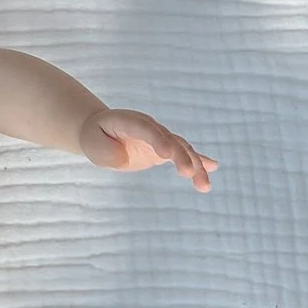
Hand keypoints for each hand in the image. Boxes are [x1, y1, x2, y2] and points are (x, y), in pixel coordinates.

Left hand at [78, 108, 218, 191]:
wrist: (101, 130)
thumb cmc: (96, 138)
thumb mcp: (94, 146)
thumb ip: (108, 153)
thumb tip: (124, 159)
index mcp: (130, 121)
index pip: (147, 129)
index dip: (158, 140)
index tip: (168, 154)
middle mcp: (150, 126)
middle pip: (170, 140)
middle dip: (181, 156)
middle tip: (189, 174)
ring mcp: (160, 136)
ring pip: (182, 149)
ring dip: (195, 166)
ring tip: (204, 186)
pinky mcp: (164, 148)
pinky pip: (184, 153)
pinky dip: (199, 161)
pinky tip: (214, 167)